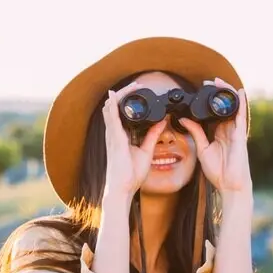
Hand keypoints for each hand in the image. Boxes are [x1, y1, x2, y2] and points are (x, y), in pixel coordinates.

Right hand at [102, 85, 167, 201]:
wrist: (123, 188)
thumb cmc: (131, 174)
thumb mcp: (146, 151)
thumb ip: (152, 136)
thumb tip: (162, 122)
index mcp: (120, 137)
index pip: (119, 114)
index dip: (126, 101)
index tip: (138, 92)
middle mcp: (114, 134)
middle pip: (113, 108)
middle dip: (123, 94)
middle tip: (136, 84)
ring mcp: (112, 135)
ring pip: (110, 109)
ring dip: (119, 95)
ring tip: (130, 86)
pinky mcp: (114, 138)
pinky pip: (111, 117)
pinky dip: (112, 104)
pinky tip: (115, 95)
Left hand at [180, 79, 251, 194]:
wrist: (228, 183)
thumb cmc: (217, 170)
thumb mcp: (202, 148)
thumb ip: (195, 132)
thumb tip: (184, 119)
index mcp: (218, 132)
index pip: (213, 112)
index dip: (207, 101)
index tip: (198, 90)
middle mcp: (228, 129)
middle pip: (222, 106)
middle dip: (216, 92)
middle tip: (206, 82)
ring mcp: (235, 130)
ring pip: (232, 107)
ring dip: (226, 93)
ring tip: (218, 81)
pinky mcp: (240, 133)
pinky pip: (241, 115)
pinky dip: (241, 102)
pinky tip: (238, 91)